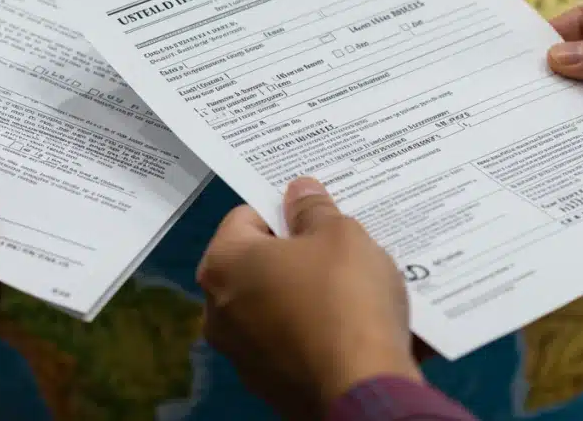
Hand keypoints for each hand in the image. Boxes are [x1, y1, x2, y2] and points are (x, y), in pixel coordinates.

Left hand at [198, 178, 420, 418]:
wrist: (363, 392)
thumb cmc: (344, 299)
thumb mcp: (340, 235)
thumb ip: (313, 209)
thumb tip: (298, 190)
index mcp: (223, 265)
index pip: (246, 216)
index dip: (284, 209)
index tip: (317, 215)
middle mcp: (219, 311)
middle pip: (260, 264)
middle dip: (299, 254)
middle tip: (342, 248)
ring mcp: (242, 354)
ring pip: (280, 305)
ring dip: (312, 294)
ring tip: (358, 288)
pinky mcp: (271, 385)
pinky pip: (297, 343)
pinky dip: (322, 332)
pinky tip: (360, 328)